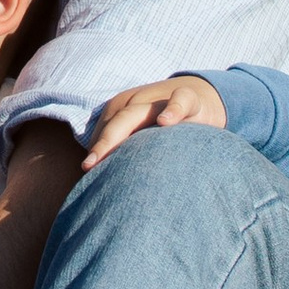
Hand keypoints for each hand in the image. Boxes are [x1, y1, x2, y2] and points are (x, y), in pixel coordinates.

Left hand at [81, 71, 225, 168]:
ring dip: (124, 130)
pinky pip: (179, 101)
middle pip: (114, 123)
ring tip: (112, 152)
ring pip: (137, 112)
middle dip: (101, 145)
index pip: (103, 133)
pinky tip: (165, 122)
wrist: (200, 98)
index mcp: (121, 111)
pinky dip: (172, 110)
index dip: (95, 153)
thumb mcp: (144, 137)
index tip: (87, 176)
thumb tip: (103, 189)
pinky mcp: (189, 99)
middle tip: (88, 167)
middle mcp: (136, 103)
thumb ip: (126, 155)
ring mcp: (161, 100)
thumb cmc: (166, 129)